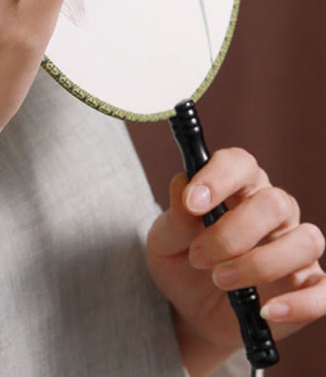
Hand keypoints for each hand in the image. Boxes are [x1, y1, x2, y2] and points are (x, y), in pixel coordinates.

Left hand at [145, 148, 325, 374]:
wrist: (192, 309)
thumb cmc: (181, 262)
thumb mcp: (165, 241)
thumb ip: (175, 217)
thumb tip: (182, 182)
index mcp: (237, 187)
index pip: (239, 164)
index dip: (218, 178)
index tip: (192, 202)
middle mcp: (273, 211)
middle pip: (273, 202)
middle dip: (231, 233)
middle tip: (199, 257)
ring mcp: (295, 248)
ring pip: (305, 241)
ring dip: (259, 264)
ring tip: (220, 280)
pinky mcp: (309, 287)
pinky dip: (300, 303)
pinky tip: (266, 310)